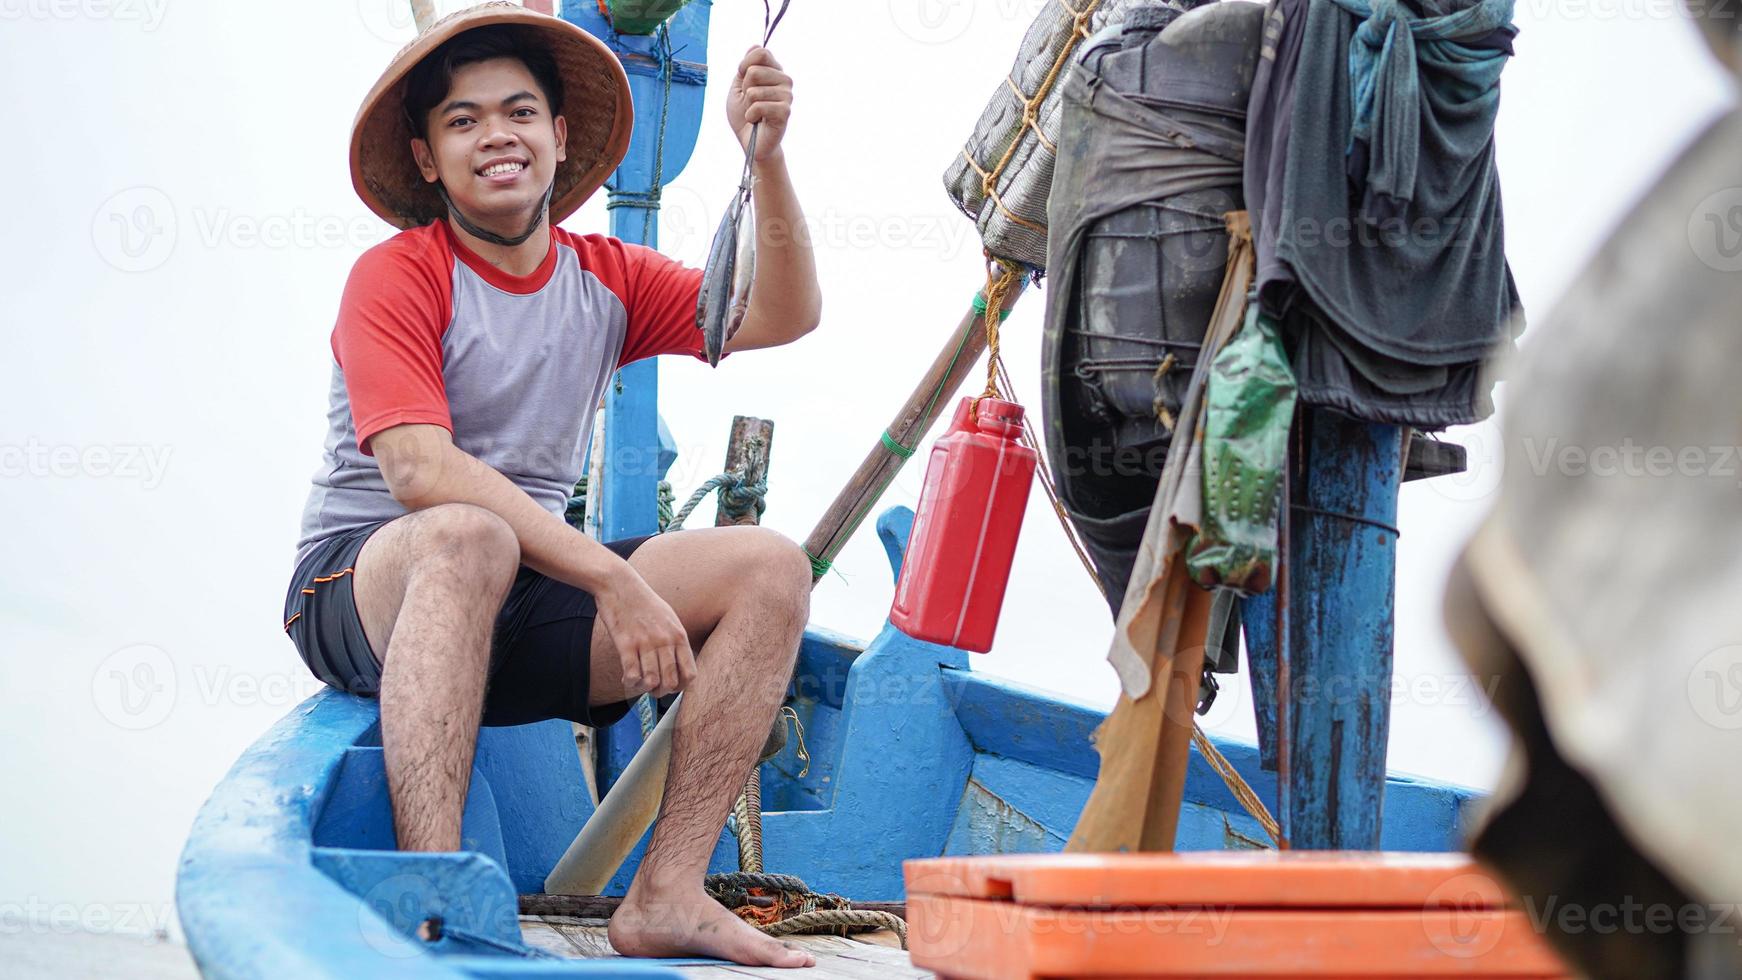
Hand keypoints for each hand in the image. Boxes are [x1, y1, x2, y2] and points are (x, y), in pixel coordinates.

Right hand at [596, 565, 696, 698]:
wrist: (620, 584)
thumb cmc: (644, 602)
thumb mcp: (669, 618)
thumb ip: (676, 640)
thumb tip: (681, 664)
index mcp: (679, 635)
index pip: (689, 674)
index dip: (681, 686)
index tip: (670, 685)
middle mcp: (665, 640)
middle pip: (670, 682)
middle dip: (661, 692)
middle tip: (652, 688)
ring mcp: (646, 642)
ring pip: (650, 681)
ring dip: (643, 688)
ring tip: (638, 683)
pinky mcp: (625, 643)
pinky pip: (631, 674)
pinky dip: (629, 682)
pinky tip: (627, 678)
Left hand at [726, 47, 791, 163]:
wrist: (750, 141)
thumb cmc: (744, 114)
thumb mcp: (738, 86)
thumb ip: (745, 67)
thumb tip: (756, 46)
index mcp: (774, 71)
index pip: (760, 52)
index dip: (744, 65)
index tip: (743, 80)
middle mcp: (784, 80)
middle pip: (754, 71)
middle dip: (745, 89)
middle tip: (751, 102)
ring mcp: (787, 95)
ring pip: (754, 90)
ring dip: (748, 105)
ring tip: (755, 113)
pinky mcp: (785, 111)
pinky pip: (758, 105)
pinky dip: (751, 115)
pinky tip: (757, 121)